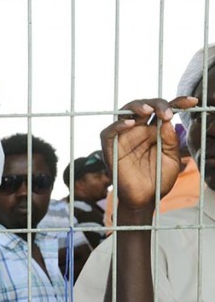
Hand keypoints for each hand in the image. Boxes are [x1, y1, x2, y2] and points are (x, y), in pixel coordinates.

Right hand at [100, 96, 197, 220]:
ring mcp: (124, 139)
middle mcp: (138, 131)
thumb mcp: (172, 159)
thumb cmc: (158, 180)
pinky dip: (117, 125)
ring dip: (137, 107)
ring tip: (149, 111)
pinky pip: (108, 133)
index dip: (178, 102)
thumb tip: (166, 122)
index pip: (164, 111)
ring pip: (125, 113)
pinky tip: (129, 124)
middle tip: (167, 113)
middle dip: (157, 104)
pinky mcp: (111, 149)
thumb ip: (170, 141)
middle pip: (144, 106)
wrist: (144, 200)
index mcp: (155, 132)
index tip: (193, 101)